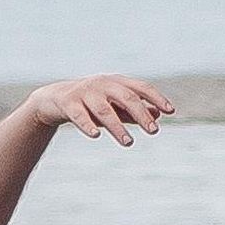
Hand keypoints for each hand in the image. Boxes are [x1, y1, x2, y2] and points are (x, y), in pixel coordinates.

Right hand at [24, 72, 172, 145]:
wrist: (54, 98)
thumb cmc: (90, 102)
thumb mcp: (113, 104)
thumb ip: (133, 110)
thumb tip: (158, 115)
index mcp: (116, 82)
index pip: (141, 87)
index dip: (156, 98)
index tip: (170, 111)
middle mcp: (102, 84)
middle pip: (126, 97)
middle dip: (141, 114)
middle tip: (154, 131)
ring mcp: (84, 92)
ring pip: (104, 109)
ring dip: (117, 126)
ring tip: (129, 142)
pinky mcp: (68, 102)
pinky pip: (79, 115)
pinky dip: (88, 125)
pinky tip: (96, 135)